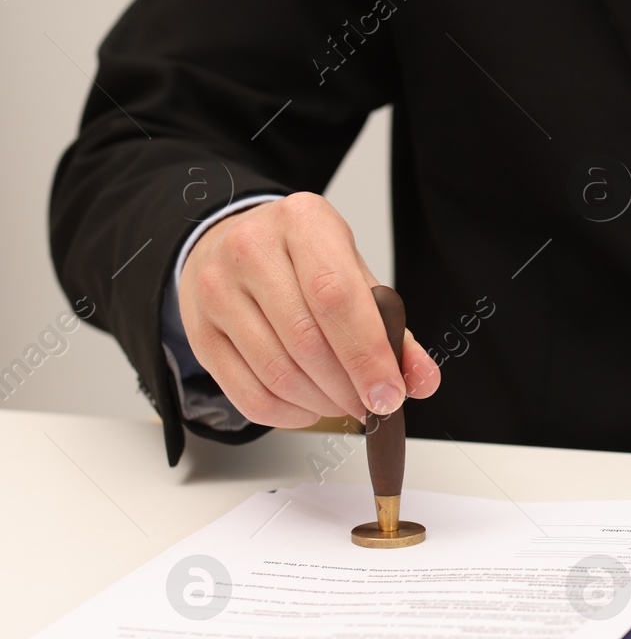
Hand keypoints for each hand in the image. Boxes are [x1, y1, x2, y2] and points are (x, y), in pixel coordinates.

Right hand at [178, 192, 440, 427]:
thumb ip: (393, 328)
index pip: (336, 297)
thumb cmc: (303, 261)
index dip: (367, 355)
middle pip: (306, 342)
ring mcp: (216, 291)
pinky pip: (249, 395)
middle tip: (372, 405)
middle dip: (348, 388)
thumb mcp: (354, 274)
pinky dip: (290, 415)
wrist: (230, 243)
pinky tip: (311, 406)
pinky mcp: (199, 332)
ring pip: (277, 374)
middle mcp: (251, 250)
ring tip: (345, 403)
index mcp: (302, 223)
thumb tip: (423, 380)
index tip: (390, 394)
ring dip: (322, 404)